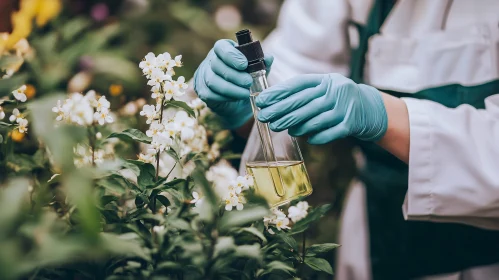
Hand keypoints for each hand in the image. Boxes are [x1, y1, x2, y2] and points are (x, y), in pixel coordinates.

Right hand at [194, 39, 273, 128]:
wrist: (237, 101)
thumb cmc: (246, 78)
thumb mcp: (257, 70)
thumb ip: (262, 63)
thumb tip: (269, 58)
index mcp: (224, 50)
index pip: (221, 47)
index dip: (231, 55)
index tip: (244, 64)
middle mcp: (211, 60)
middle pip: (217, 65)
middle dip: (234, 75)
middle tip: (248, 82)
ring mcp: (205, 76)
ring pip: (213, 81)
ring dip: (231, 88)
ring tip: (245, 93)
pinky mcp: (203, 91)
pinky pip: (211, 94)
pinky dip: (225, 97)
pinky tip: (236, 98)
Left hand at [255, 73, 387, 143]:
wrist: (372, 109)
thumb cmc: (340, 99)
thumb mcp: (326, 88)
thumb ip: (306, 92)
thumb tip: (275, 103)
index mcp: (326, 80)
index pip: (298, 84)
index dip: (278, 92)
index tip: (262, 100)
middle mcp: (335, 91)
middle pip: (303, 102)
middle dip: (280, 110)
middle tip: (264, 117)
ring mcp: (344, 108)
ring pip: (313, 119)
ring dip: (294, 125)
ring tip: (279, 128)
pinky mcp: (351, 124)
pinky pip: (328, 133)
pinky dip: (315, 137)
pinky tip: (306, 138)